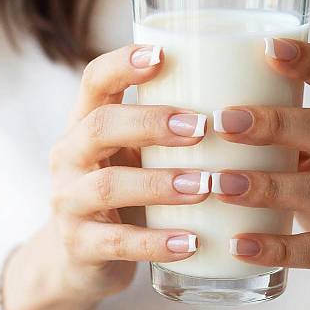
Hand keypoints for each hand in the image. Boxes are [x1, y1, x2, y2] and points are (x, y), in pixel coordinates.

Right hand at [3, 45, 208, 309]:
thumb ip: (167, 129)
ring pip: (108, 185)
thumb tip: (241, 105)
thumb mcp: (136, 152)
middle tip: (201, 127)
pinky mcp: (78, 246)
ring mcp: (69, 201)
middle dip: (151, 123)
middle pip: (100, 126)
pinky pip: (117, 243)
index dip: (123, 64)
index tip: (163, 55)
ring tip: (206, 186)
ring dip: (161, 184)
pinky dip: (157, 242)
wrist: (84, 254)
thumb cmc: (127, 188)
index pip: (95, 80)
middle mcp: (70, 155)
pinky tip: (193, 242)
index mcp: (86, 122)